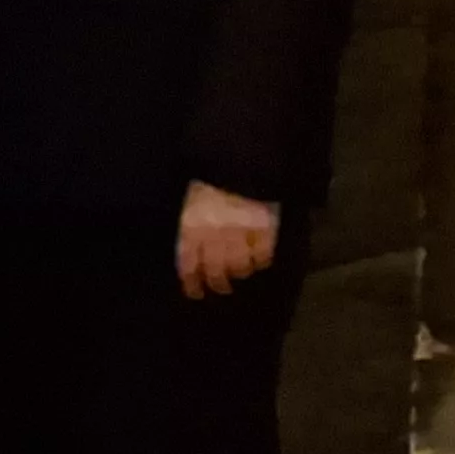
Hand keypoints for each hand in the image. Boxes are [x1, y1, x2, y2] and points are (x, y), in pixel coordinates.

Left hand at [177, 181, 281, 299]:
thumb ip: (191, 224)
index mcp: (192, 226)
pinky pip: (264, 256)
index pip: (189, 264)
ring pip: (240, 267)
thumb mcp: (191, 198)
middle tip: (222, 288)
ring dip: (240, 272)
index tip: (195, 293)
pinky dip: (261, 261)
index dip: (192, 282)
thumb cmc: (212, 178)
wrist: (243, 160)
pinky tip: (260, 259)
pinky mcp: (265, 230)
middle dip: (218, 283)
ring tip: (241, 271)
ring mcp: (241, 234)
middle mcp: (215, 235)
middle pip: (216, 271)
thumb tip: (191, 249)